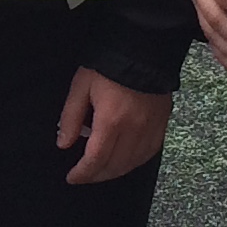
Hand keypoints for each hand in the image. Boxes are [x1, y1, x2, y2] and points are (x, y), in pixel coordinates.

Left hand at [56, 66, 168, 184]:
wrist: (143, 49)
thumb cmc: (107, 66)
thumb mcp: (80, 88)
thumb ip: (70, 118)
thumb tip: (63, 143)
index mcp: (111, 121)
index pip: (96, 159)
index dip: (83, 173)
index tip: (72, 177)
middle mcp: (134, 129)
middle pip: (115, 165)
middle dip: (97, 176)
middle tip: (84, 176)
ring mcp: (151, 128)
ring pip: (134, 162)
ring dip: (116, 171)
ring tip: (101, 171)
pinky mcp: (162, 123)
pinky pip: (150, 152)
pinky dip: (135, 161)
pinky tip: (125, 160)